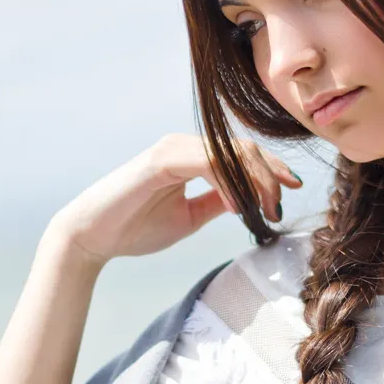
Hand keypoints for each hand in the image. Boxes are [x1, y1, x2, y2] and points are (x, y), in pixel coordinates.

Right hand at [47, 133, 302, 265]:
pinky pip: (209, 162)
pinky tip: (237, 207)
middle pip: (244, 148)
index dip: (271, 169)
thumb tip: (249, 198)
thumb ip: (218, 201)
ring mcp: (173, 149)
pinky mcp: (162, 159)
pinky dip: (230, 183)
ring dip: (256, 180)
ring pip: (231, 152)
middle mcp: (184, 145)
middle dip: (271, 175)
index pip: (242, 153)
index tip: (290, 191)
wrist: (93, 238)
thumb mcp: (191, 216)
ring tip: (264, 209)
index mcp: (192, 157)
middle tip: (280, 206)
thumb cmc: (135, 227)